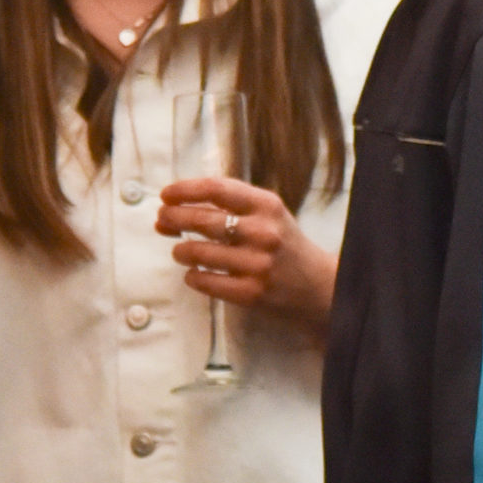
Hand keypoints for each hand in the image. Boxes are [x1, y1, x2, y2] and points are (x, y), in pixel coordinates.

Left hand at [154, 176, 336, 330]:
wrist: (320, 287)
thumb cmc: (284, 245)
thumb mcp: (268, 214)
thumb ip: (229, 206)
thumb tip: (172, 206)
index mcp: (267, 205)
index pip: (216, 189)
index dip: (184, 190)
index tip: (166, 195)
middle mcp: (263, 232)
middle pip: (202, 220)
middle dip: (173, 218)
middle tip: (162, 221)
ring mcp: (258, 264)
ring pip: (198, 252)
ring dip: (181, 250)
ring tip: (181, 250)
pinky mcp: (252, 293)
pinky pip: (206, 281)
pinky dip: (193, 276)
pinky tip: (195, 273)